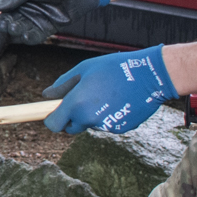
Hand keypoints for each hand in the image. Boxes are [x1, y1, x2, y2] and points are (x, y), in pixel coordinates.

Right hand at [0, 0, 110, 44]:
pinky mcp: (46, 28)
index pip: (0, 5)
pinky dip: (28, 38)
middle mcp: (25, 7)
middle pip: (7, 19)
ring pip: (19, 29)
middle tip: (4, 23)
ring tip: (15, 27)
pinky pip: (33, 36)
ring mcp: (35, 18)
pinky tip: (25, 35)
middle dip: (4, 23)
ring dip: (14, 31)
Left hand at [43, 46, 174, 134]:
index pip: (54, 125)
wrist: (150, 76)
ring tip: (106, 93)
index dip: (52, 119)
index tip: (53, 112)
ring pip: (91, 125)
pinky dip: (108, 116)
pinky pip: (107, 125)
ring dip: (92, 114)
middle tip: (82, 99)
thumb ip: (62, 85)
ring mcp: (106, 126)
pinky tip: (118, 100)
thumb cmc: (114, 68)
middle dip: (72, 117)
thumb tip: (46, 95)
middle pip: (72, 127)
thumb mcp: (84, 70)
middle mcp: (89, 119)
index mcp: (77, 104)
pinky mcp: (120, 129)